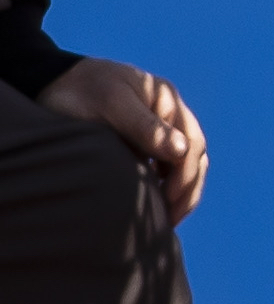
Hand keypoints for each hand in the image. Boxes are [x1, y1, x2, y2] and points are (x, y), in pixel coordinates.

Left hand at [40, 58, 203, 225]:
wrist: (50, 82)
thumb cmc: (78, 90)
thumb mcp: (110, 104)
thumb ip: (144, 126)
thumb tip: (181, 151)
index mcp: (167, 101)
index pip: (191, 145)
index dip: (185, 176)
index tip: (169, 202)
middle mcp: (168, 115)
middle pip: (194, 157)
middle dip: (187, 190)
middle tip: (171, 221)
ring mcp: (157, 128)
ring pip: (184, 164)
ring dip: (181, 191)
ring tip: (167, 219)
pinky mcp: (141, 141)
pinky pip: (165, 166)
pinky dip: (166, 186)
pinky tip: (154, 203)